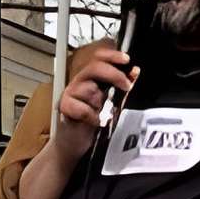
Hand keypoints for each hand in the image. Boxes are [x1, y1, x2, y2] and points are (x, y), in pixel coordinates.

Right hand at [50, 45, 136, 163]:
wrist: (75, 143)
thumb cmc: (93, 122)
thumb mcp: (112, 102)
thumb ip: (122, 86)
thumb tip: (135, 71)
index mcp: (92, 78)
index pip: (99, 57)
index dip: (112, 55)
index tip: (126, 59)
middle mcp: (80, 82)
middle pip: (94, 67)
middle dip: (114, 74)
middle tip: (126, 85)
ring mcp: (71, 93)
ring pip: (89, 88)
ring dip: (99, 102)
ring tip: (102, 113)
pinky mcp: (64, 107)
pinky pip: (82, 108)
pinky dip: (92, 117)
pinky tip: (95, 122)